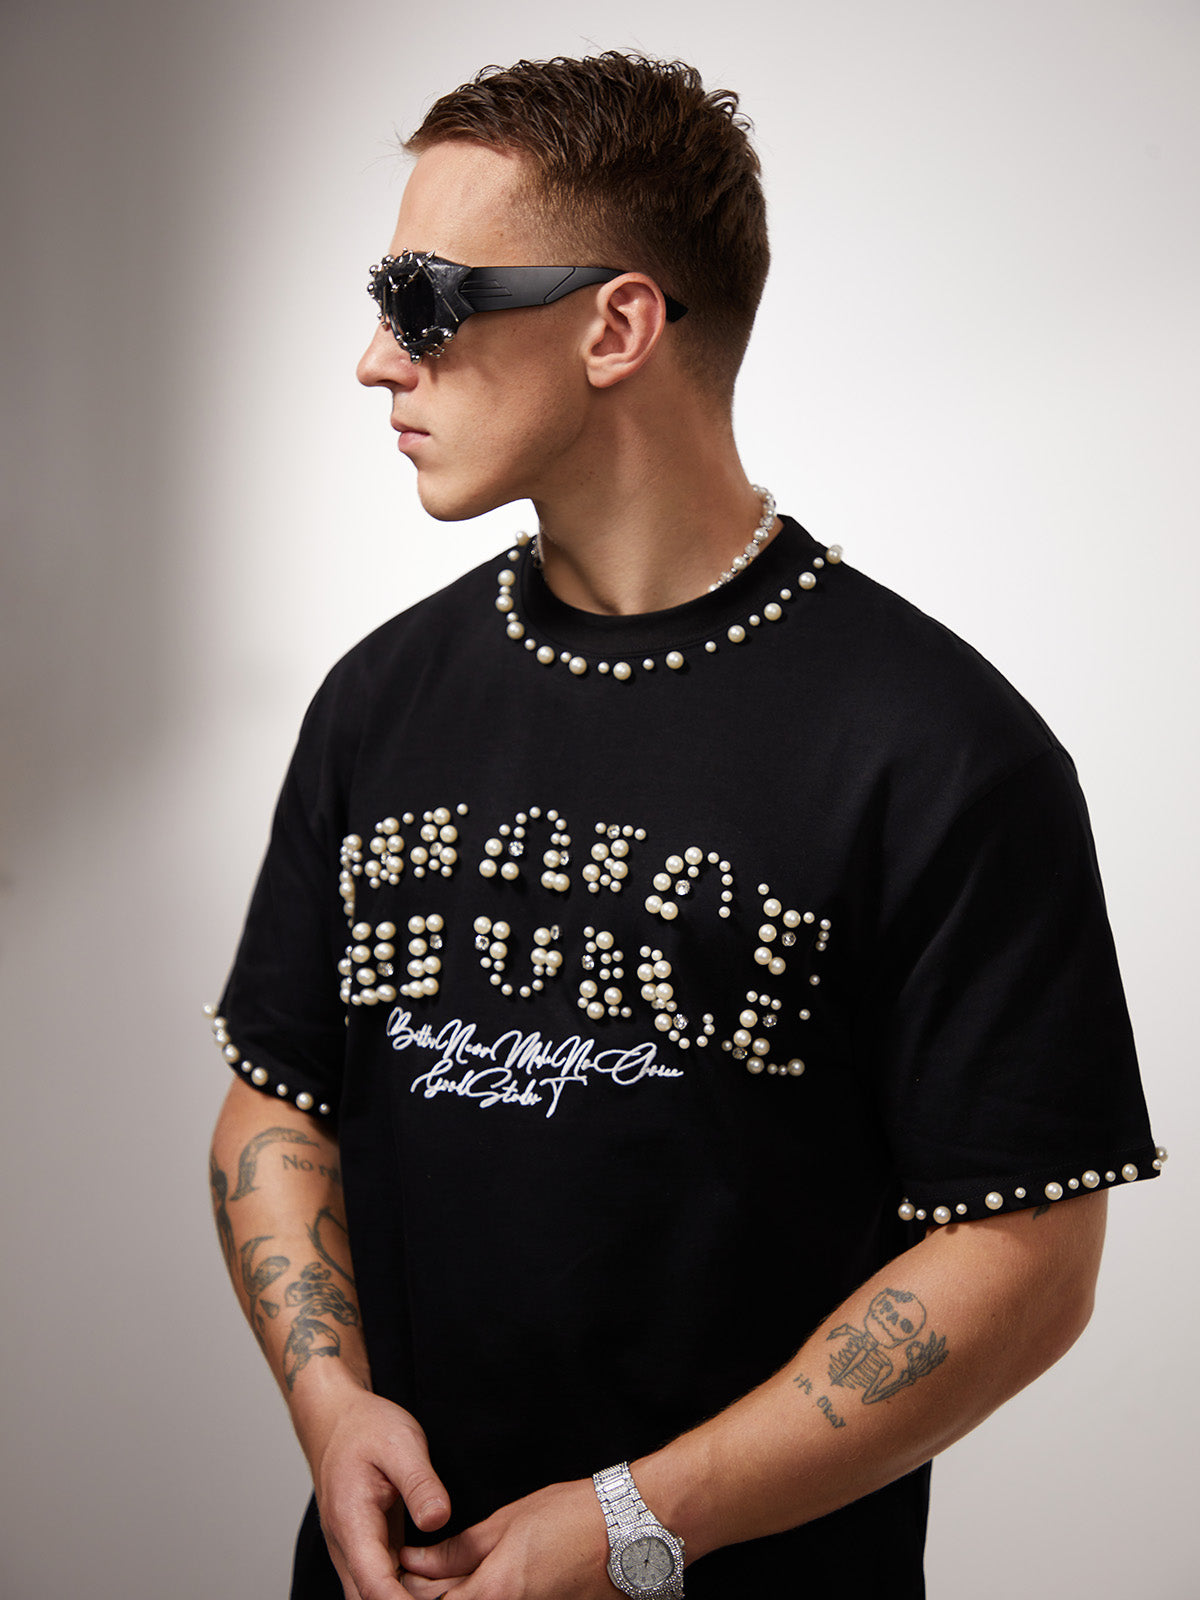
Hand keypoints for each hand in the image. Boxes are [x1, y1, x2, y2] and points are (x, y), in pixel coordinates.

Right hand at [297, 1379, 450, 1599]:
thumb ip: (420, 1483)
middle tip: (456, 1594)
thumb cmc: (366, 1427)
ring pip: (376, 1595)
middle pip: (372, 1599)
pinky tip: (440, 1583)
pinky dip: (408, 1589)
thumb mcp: (401, 1442)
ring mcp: (354, 1550)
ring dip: (411, 1598)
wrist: (337, 1420)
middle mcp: (347, 1546)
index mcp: (351, 1521)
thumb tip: (438, 1519)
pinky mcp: (367, 1548)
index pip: (373, 1584)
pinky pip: (383, 1582)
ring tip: (454, 1589)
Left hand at [399, 1477, 613, 1599]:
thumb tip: (417, 1559)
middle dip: (427, 1595)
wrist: (630, 1532)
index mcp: (496, 1591)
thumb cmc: (573, 1516)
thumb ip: (459, 1549)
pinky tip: (478, 1584)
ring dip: (455, 1597)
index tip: (400, 1571)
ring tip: (445, 1579)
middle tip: (416, 1574)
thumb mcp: (508, 1521)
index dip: (408, 1589)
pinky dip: (482, 1597)